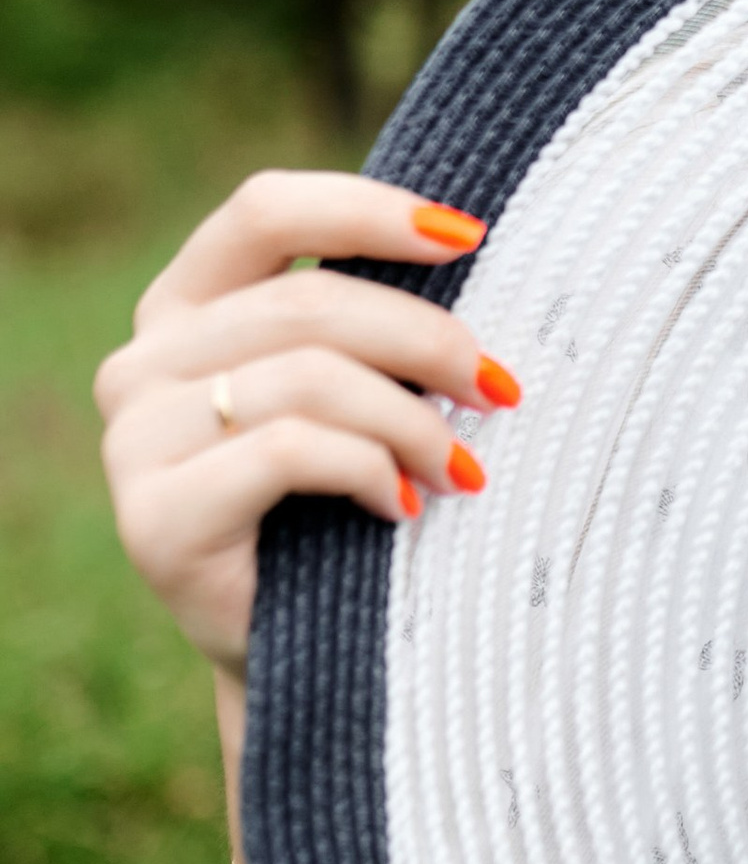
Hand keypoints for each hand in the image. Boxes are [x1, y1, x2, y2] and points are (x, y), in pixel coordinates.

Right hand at [95, 171, 515, 676]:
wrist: (306, 653)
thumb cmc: (346, 503)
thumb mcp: (356, 386)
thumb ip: (371, 316)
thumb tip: (468, 240)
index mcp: (185, 306)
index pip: (265, 210)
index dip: (368, 211)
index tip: (469, 235)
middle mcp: (142, 362)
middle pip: (306, 300)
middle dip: (426, 338)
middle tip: (499, 387)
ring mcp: (133, 440)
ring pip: (306, 376)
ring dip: (412, 420)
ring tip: (463, 467)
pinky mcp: (153, 518)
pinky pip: (289, 451)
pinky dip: (370, 470)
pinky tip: (406, 506)